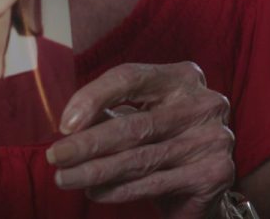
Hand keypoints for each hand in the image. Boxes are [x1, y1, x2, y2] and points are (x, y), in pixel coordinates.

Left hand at [47, 62, 235, 218]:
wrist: (205, 181)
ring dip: (96, 171)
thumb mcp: (141, 115)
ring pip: (140, 158)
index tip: (65, 123)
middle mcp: (203, 103)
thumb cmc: (165, 140)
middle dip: (87, 143)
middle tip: (55, 156)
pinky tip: (96, 192)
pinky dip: (119, 190)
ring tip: (65, 178)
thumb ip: (111, 112)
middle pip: (134, 124)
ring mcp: (212, 138)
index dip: (94, 97)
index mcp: (182, 77)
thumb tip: (70, 123)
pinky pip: (155, 183)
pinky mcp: (214, 173)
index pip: (131, 77)